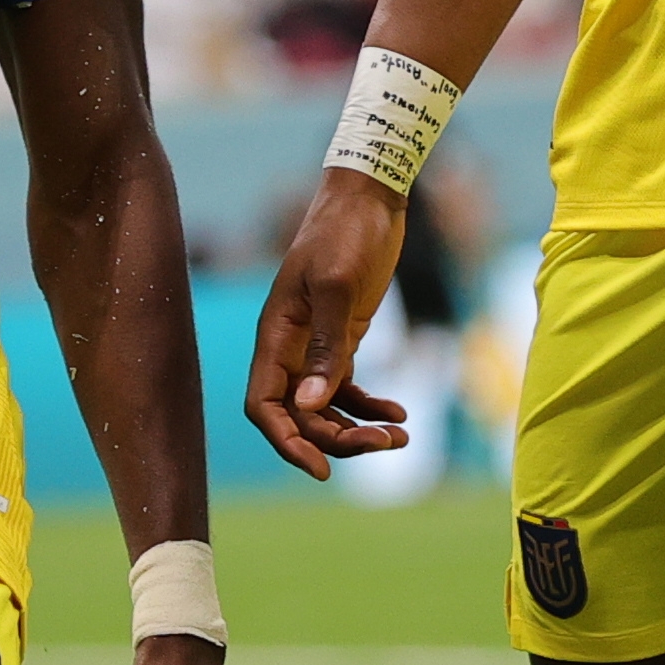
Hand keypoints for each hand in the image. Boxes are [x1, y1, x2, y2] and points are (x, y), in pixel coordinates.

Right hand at [243, 169, 411, 479]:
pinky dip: (369, 406)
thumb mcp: (339, 287)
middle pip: (300, 415)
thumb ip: (326, 346)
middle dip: (337, 439)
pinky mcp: (342, 338)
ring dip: (357, 429)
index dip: (286, 442)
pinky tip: (400, 414)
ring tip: (400, 438)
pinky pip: (347, 388)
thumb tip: (311, 405)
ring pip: (325, 407)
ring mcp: (315, 345)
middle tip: (386, 445)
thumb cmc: (347, 233)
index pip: (264, 405)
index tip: (321, 469)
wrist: (371, 196)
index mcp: (275, 335)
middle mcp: (289, 347)